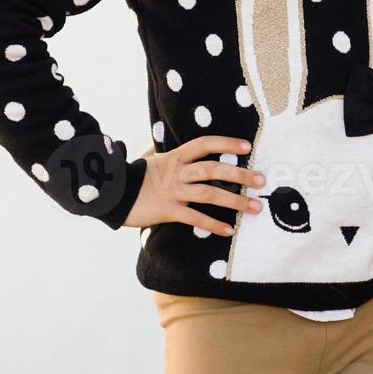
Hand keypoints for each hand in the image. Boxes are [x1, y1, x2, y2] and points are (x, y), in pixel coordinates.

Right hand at [122, 135, 264, 234]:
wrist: (111, 193)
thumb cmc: (132, 177)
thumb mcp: (148, 159)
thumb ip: (160, 152)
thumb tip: (161, 143)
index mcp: (175, 157)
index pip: (204, 144)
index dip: (226, 144)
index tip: (248, 147)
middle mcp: (177, 172)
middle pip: (213, 169)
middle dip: (240, 174)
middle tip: (261, 180)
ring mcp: (173, 191)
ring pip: (209, 193)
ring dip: (234, 201)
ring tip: (255, 207)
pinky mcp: (167, 211)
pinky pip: (194, 218)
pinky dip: (212, 224)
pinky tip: (228, 230)